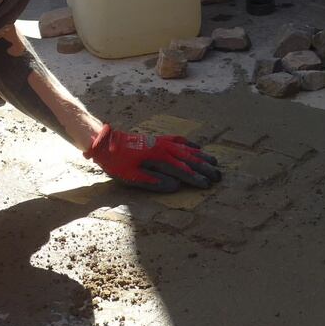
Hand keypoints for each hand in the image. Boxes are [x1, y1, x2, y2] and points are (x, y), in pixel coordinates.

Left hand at [85, 124, 221, 192]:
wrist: (106, 142)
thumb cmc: (117, 163)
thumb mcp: (132, 177)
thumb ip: (154, 181)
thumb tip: (175, 185)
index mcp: (159, 159)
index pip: (182, 170)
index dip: (196, 178)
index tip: (208, 185)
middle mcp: (164, 148)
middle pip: (189, 159)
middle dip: (205, 168)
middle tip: (218, 176)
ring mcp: (161, 142)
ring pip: (186, 149)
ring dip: (201, 156)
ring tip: (214, 162)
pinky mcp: (157, 139)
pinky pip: (178, 140)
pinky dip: (189, 144)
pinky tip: (196, 147)